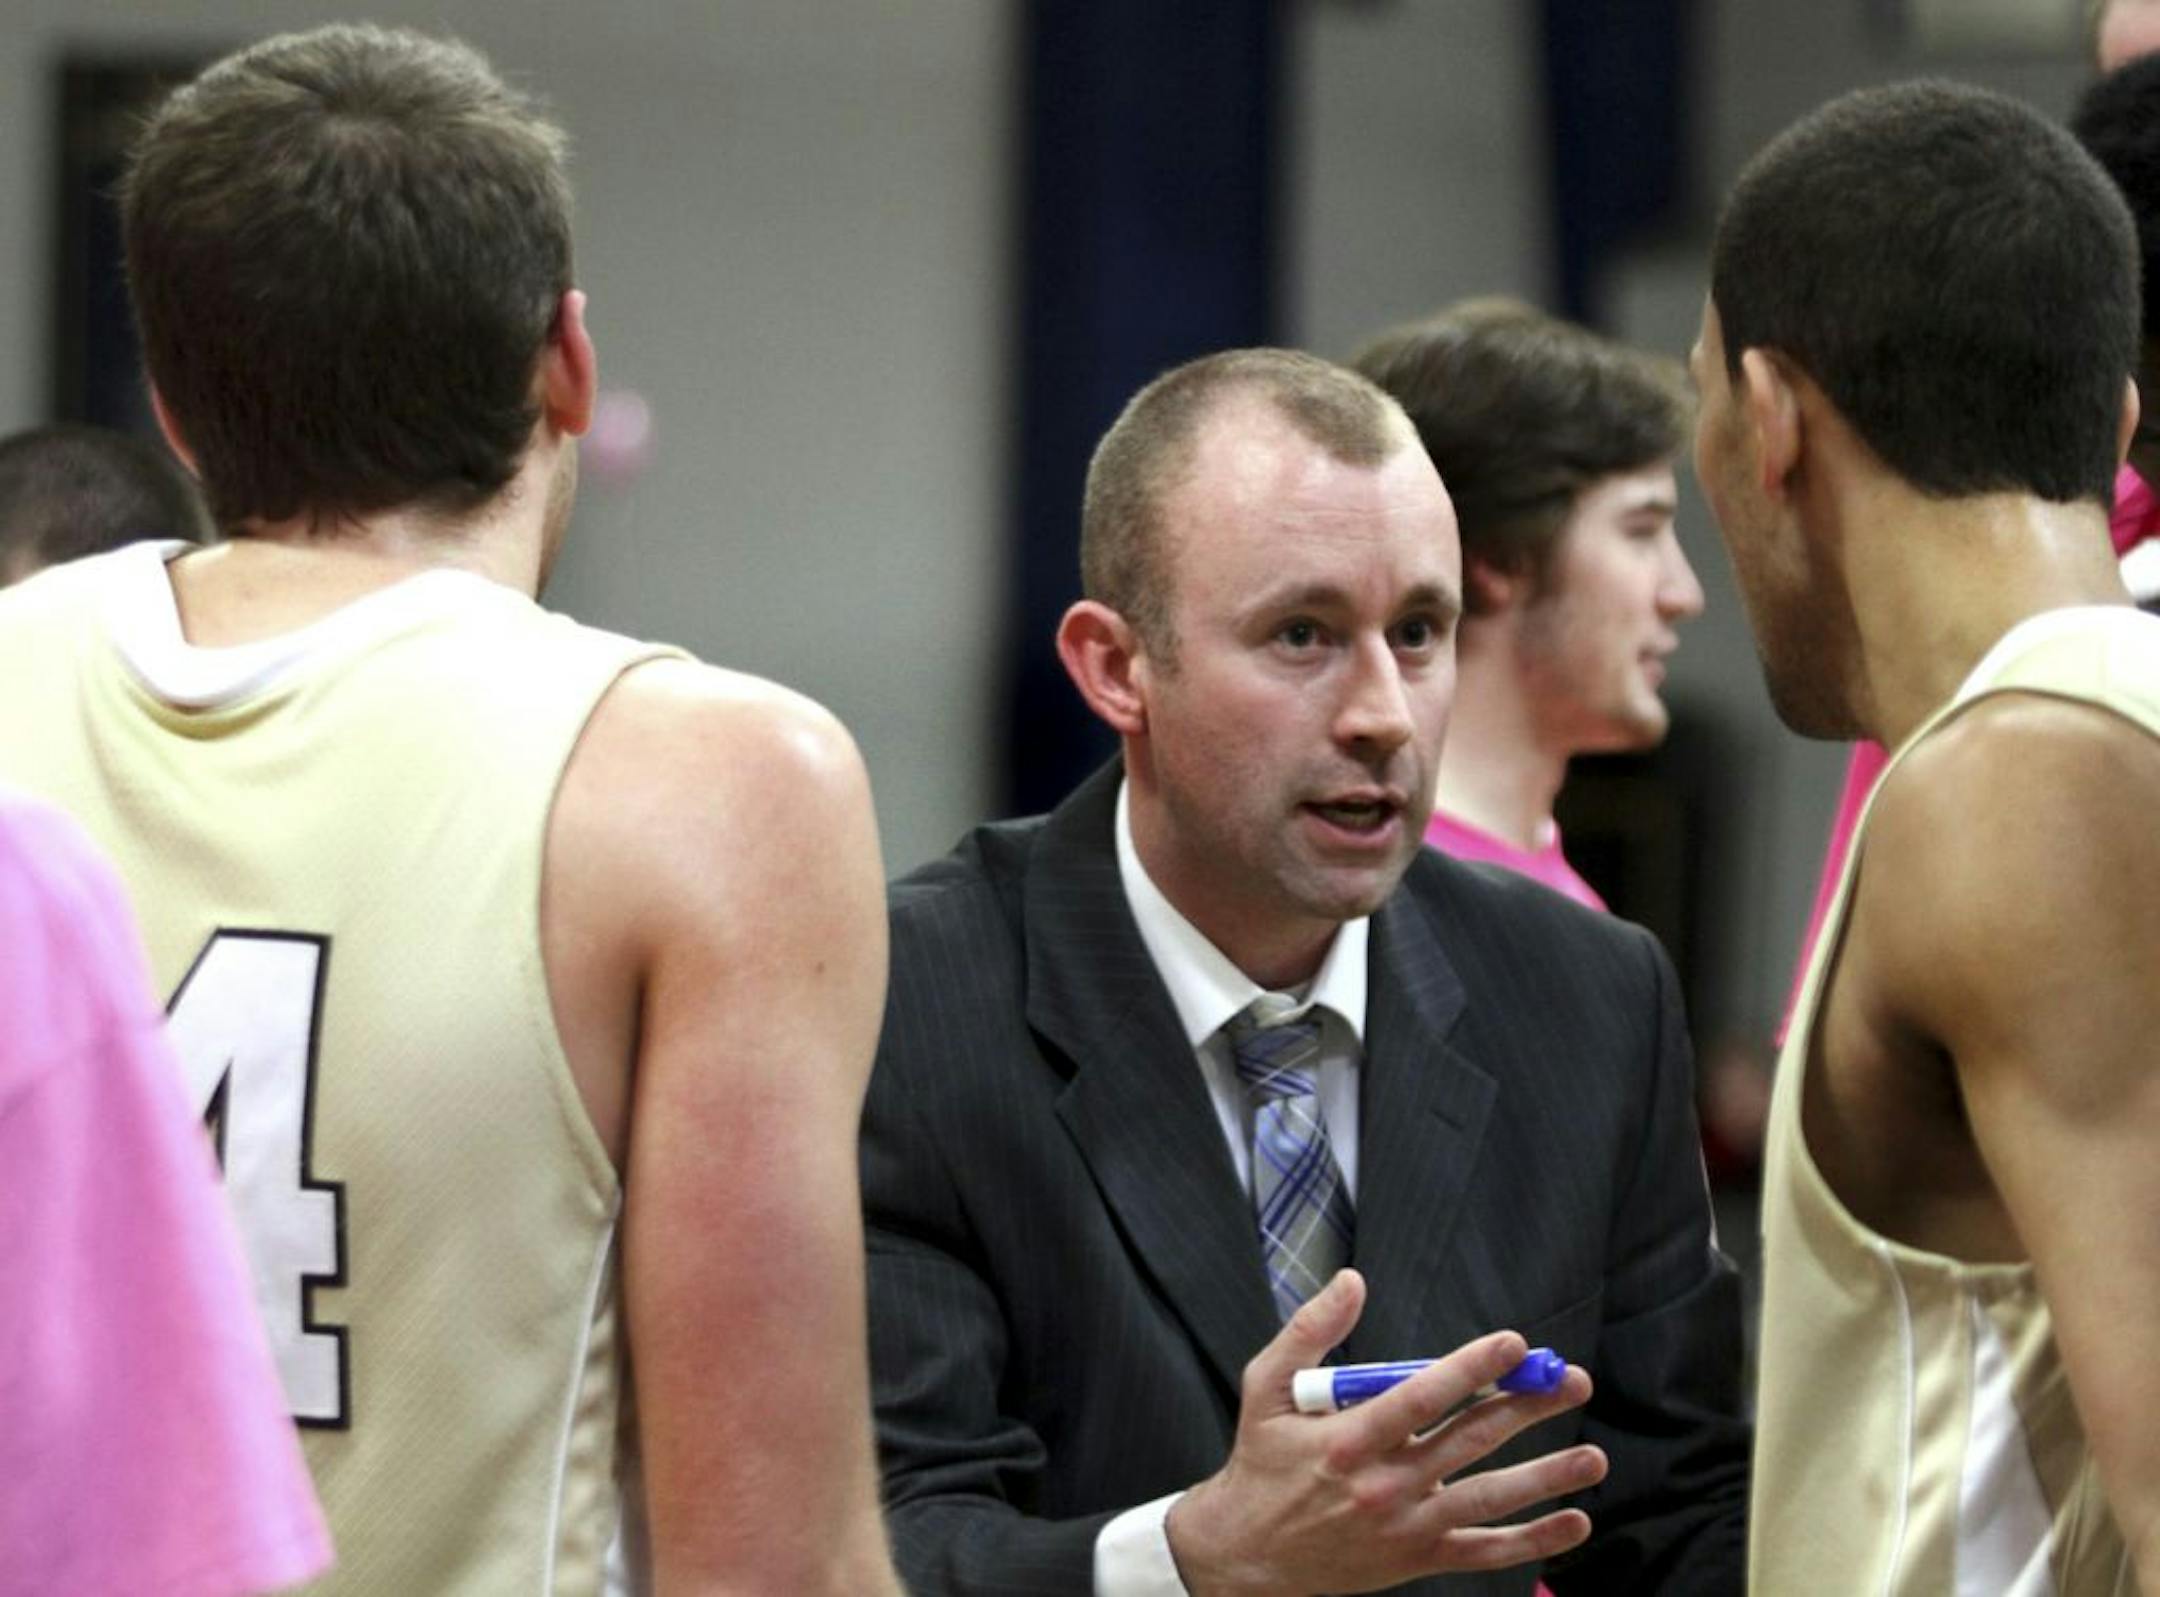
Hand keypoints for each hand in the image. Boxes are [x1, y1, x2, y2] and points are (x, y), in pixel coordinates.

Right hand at [1164, 1269, 1605, 1596]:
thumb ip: (1309, 1331)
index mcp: (1347, 1440)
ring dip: (1546, 1478)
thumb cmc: (1259, 1463)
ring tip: (1592, 1457)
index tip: (1515, 1345)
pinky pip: (1484, 1552)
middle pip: (1469, 1440)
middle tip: (1572, 1380)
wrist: (1246, 1557)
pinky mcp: (1417, 1557)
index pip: (1421, 1397)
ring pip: (1488, 1498)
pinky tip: (1575, 1523)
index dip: (1472, 1369)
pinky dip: (1532, 1541)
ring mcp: (1405, 1526)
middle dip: (1526, 1408)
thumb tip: (1351, 1281)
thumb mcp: (1264, 1387)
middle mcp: (1383, 1485)